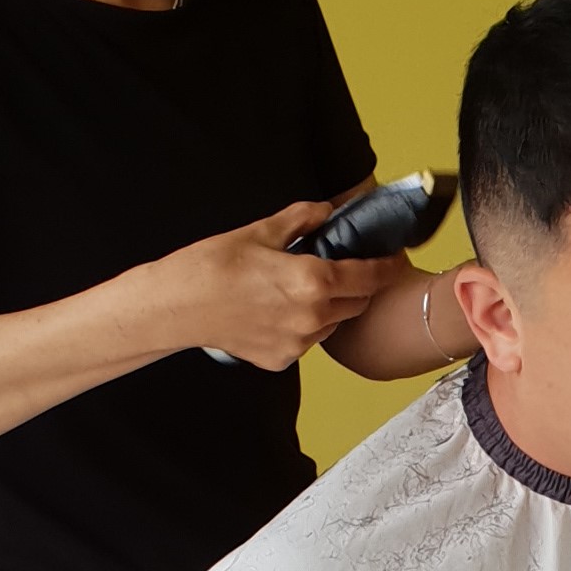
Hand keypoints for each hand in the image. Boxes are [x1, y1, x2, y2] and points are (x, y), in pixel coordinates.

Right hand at [158, 203, 383, 369]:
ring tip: (303, 288)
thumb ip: (302, 219)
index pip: (369, 276)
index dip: (387, 267)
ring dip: (330, 306)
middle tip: (344, 268)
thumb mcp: (260, 231)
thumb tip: (326, 211)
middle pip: (357, 302)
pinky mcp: (280, 360)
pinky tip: (279, 310)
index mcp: (312, 281)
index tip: (395, 259)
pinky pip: (307, 340)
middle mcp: (311, 317)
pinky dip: (304, 325)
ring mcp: (297, 343)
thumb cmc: (212, 266)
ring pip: (333, 324)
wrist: (175, 306)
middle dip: (358, 285)